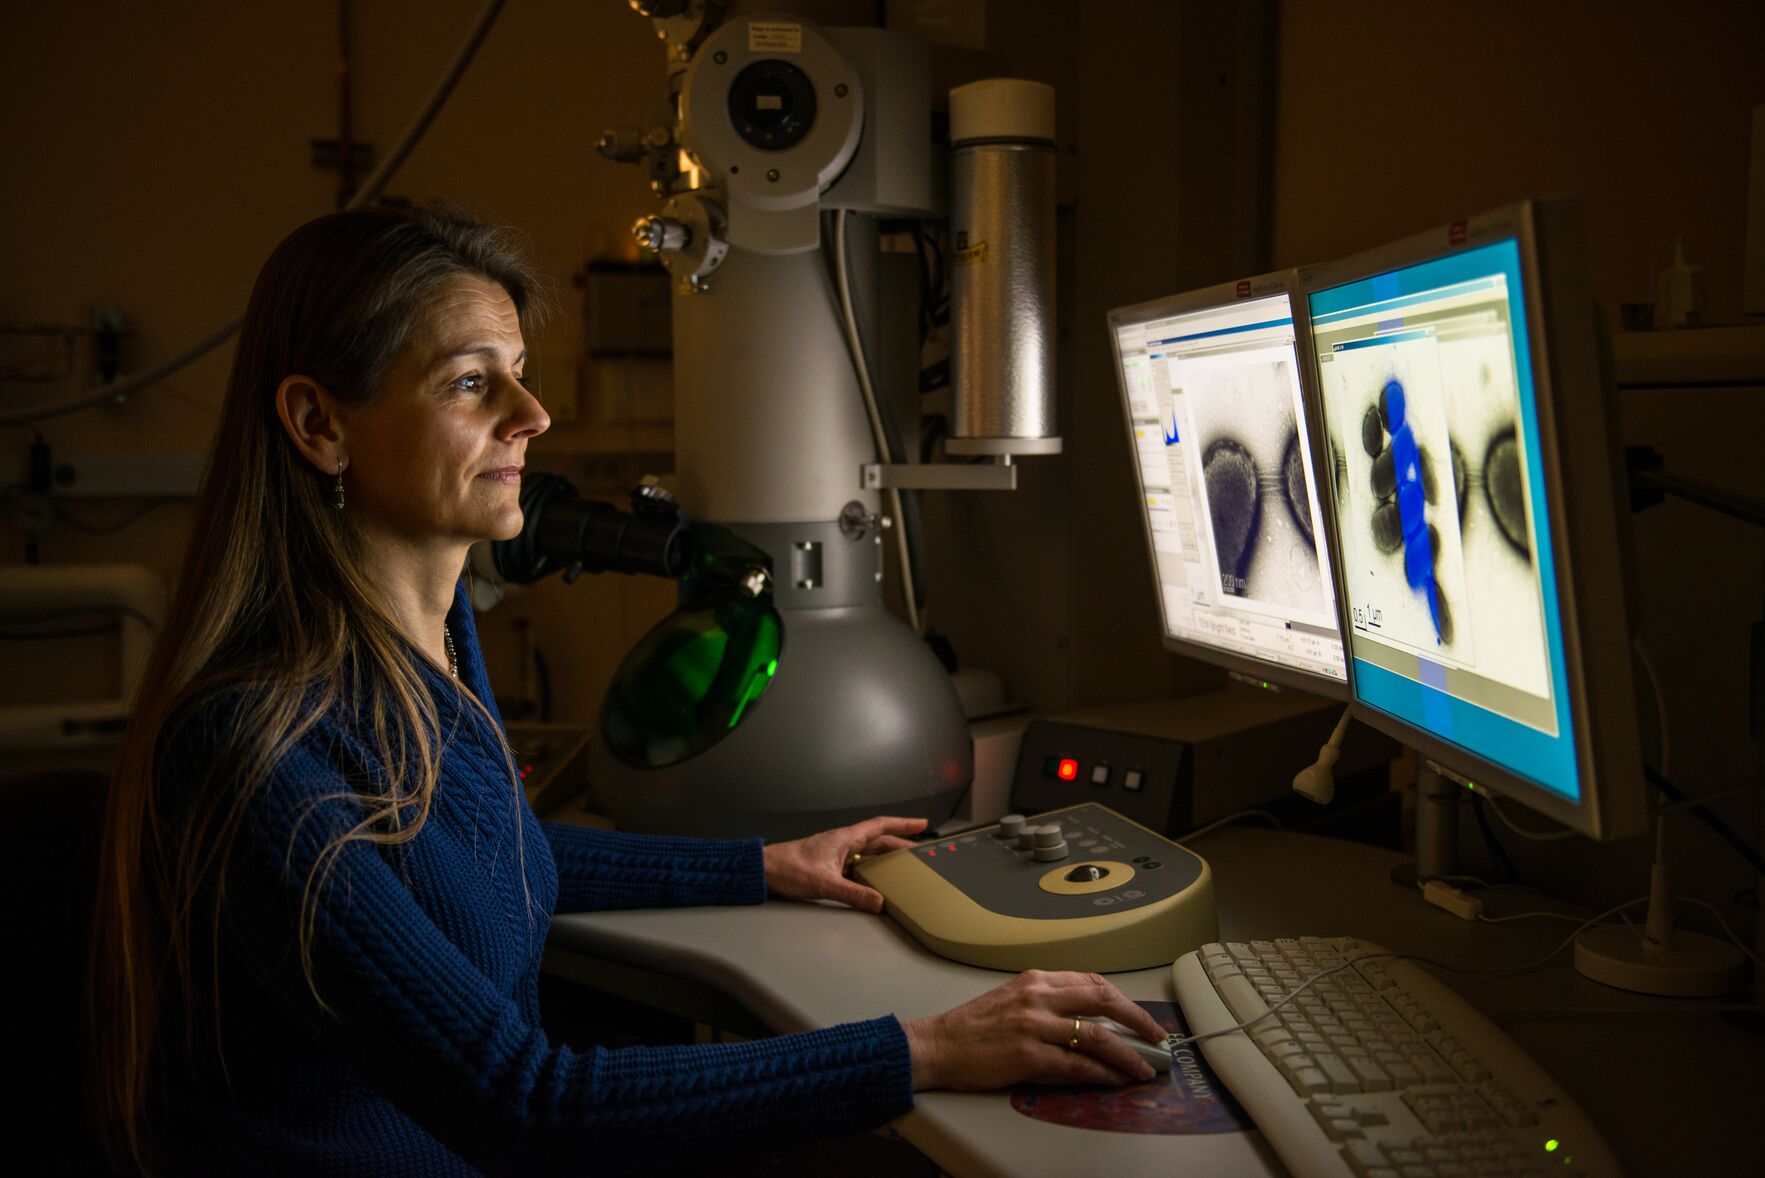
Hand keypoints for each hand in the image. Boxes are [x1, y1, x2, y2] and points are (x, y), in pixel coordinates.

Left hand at [761, 815, 926, 912]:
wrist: (763, 871)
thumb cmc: (788, 868)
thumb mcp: (824, 883)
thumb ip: (853, 894)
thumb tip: (880, 902)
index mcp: (844, 838)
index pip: (880, 826)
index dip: (902, 824)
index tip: (921, 824)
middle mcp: (842, 843)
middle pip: (878, 840)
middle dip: (900, 844)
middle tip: (919, 852)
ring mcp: (836, 854)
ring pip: (868, 853)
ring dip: (885, 858)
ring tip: (903, 867)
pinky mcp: (829, 866)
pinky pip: (857, 866)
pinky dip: (870, 872)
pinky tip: (875, 883)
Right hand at [902, 970, 1166, 1090]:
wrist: (938, 1045)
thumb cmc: (972, 1026)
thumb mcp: (1012, 998)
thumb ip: (1048, 1002)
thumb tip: (1089, 1020)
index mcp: (1036, 979)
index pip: (1091, 982)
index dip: (1122, 1000)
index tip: (1139, 1016)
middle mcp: (1038, 996)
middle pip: (1103, 1001)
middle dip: (1137, 1020)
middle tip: (1157, 1038)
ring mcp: (1034, 1025)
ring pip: (1096, 1036)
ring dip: (1127, 1054)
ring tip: (1143, 1068)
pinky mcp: (1028, 1055)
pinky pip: (1077, 1065)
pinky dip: (1102, 1073)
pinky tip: (1115, 1080)